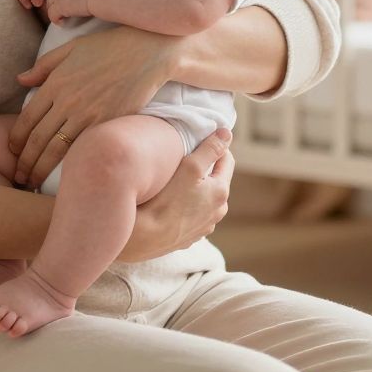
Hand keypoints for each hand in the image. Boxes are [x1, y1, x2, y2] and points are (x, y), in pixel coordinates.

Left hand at [10, 25, 174, 186]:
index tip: (12, 152)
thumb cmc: (109, 47)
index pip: (26, 118)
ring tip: (32, 182)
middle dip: (25, 162)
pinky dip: (68, 164)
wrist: (147, 53)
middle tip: (19, 177)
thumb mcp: (72, 48)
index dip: (16, 139)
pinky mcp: (107, 123)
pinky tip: (63, 175)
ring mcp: (87, 114)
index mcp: (56, 82)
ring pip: (56, 149)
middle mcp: (67, 101)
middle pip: (38, 139)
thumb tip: (20, 80)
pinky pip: (82, 147)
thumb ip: (44, 65)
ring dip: (41, 169)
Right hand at [119, 128, 233, 261]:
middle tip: (185, 159)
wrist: (145, 238)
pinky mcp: (189, 237)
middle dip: (205, 168)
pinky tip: (170, 203)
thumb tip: (227, 133)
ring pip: (204, 199)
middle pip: (216, 181)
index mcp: (221, 193)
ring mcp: (204, 227)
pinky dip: (186, 206)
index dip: (216, 146)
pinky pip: (192, 215)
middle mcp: (217, 212)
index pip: (227, 160)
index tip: (200, 140)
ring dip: (196, 189)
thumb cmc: (166, 199)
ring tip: (176, 182)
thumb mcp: (190, 166)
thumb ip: (210, 149)